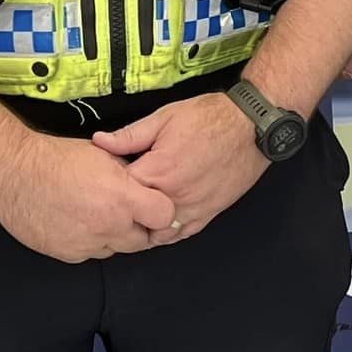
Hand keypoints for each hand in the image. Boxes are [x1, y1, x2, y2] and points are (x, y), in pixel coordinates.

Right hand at [0, 134, 177, 263]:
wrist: (13, 173)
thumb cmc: (57, 159)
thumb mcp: (105, 155)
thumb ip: (131, 175)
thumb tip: (146, 185)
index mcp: (123, 197)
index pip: (164, 216)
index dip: (162, 210)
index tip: (156, 205)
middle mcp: (108, 224)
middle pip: (143, 239)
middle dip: (140, 227)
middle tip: (128, 212)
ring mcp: (87, 243)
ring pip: (116, 249)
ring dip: (114, 236)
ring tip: (98, 214)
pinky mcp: (67, 253)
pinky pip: (90, 253)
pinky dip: (90, 242)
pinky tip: (79, 222)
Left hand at [92, 94, 266, 243]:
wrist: (252, 125)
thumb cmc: (210, 118)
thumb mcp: (165, 118)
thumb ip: (130, 135)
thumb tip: (99, 141)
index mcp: (158, 171)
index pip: (120, 191)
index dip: (110, 186)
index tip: (105, 181)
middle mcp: (174, 195)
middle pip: (136, 217)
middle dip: (125, 210)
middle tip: (117, 202)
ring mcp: (193, 207)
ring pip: (158, 233)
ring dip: (146, 226)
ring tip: (138, 215)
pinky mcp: (209, 212)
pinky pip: (182, 233)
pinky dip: (168, 232)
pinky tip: (161, 223)